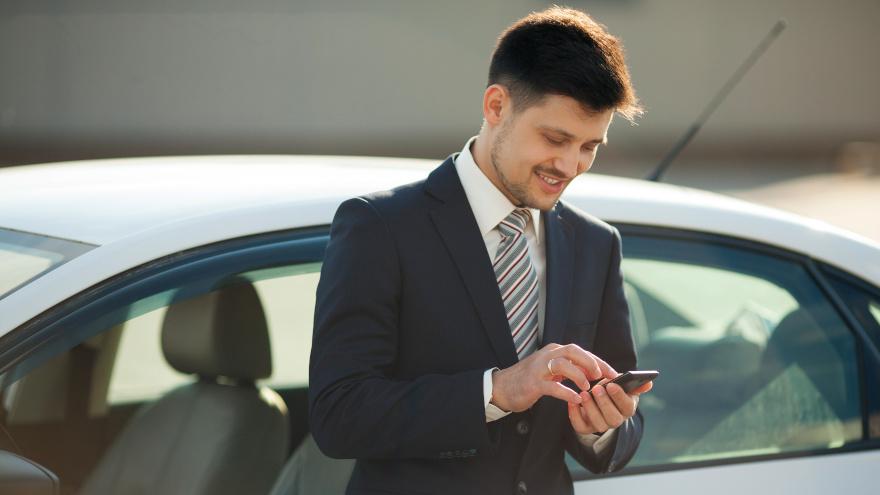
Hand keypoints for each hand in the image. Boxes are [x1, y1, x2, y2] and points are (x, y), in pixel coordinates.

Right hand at [490, 343, 616, 412]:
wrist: (502, 388)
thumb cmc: (530, 379)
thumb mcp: (552, 370)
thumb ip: (570, 368)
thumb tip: (593, 370)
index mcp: (554, 351)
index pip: (580, 351)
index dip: (598, 361)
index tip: (613, 373)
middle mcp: (547, 355)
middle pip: (573, 351)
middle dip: (590, 362)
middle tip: (601, 376)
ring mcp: (539, 369)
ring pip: (563, 364)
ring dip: (578, 375)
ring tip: (587, 387)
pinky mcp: (533, 383)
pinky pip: (552, 386)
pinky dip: (565, 392)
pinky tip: (575, 400)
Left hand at [568, 379, 651, 434]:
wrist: (597, 401)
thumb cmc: (612, 390)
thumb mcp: (624, 385)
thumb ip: (635, 384)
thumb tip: (649, 383)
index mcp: (627, 409)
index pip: (627, 406)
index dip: (619, 397)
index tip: (612, 384)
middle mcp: (616, 420)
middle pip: (613, 418)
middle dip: (605, 403)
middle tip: (596, 388)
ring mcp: (601, 425)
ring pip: (598, 424)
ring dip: (590, 408)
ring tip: (584, 393)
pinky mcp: (586, 428)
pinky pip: (580, 427)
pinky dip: (575, 415)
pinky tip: (572, 402)